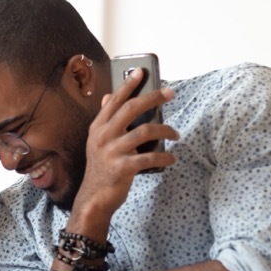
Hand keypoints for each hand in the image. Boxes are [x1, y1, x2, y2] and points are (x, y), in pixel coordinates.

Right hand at [75, 69, 179, 221]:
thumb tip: (107, 97)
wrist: (94, 198)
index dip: (128, 84)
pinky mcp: (123, 168)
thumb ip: (105, 120)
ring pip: (144, 131)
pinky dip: (164, 157)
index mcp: (98, 128)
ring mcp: (112, 152)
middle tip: (170, 93)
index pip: (114, 100)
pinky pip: (150, 157)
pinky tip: (171, 158)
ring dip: (165, 130)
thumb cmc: (101, 168)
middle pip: (131, 109)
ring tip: (175, 133)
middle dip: (153, 98)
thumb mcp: (98, 142)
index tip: (142, 71)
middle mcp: (103, 136)